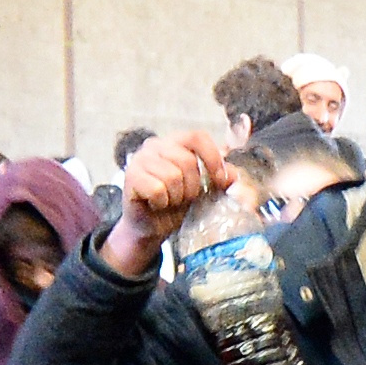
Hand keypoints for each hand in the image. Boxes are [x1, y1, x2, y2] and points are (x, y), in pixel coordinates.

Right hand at [102, 129, 227, 272]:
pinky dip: (162, 202)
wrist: (152, 227)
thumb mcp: (205, 190)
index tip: (219, 181)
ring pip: (172, 176)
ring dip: (177, 197)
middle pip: (187, 160)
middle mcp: (155, 145)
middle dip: (192, 187)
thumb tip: (234, 175)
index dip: (212, 158)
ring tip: (170, 201)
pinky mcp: (131, 176)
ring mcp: (141, 158)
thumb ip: (220, 179)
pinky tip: (157, 204)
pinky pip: (157, 189)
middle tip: (185, 198)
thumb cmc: (177, 205)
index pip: (197, 137)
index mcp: (175, 141)